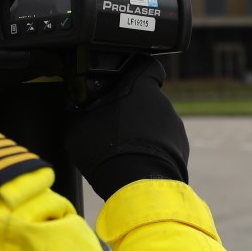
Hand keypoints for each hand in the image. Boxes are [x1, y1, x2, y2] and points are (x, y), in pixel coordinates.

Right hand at [63, 57, 187, 199]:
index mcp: (140, 87)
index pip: (147, 65)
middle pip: (146, 98)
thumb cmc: (106, 150)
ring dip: (142, 131)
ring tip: (122, 149)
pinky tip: (136, 162)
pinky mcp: (182, 148)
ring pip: (156, 121)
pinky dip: (153, 149)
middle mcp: (162, 102)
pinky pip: (165, 143)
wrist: (138, 185)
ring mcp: (175, 125)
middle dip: (131, 109)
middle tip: (111, 125)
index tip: (124, 81)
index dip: (136, 71)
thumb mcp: (75, 127)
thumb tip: (69, 106)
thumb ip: (74, 110)